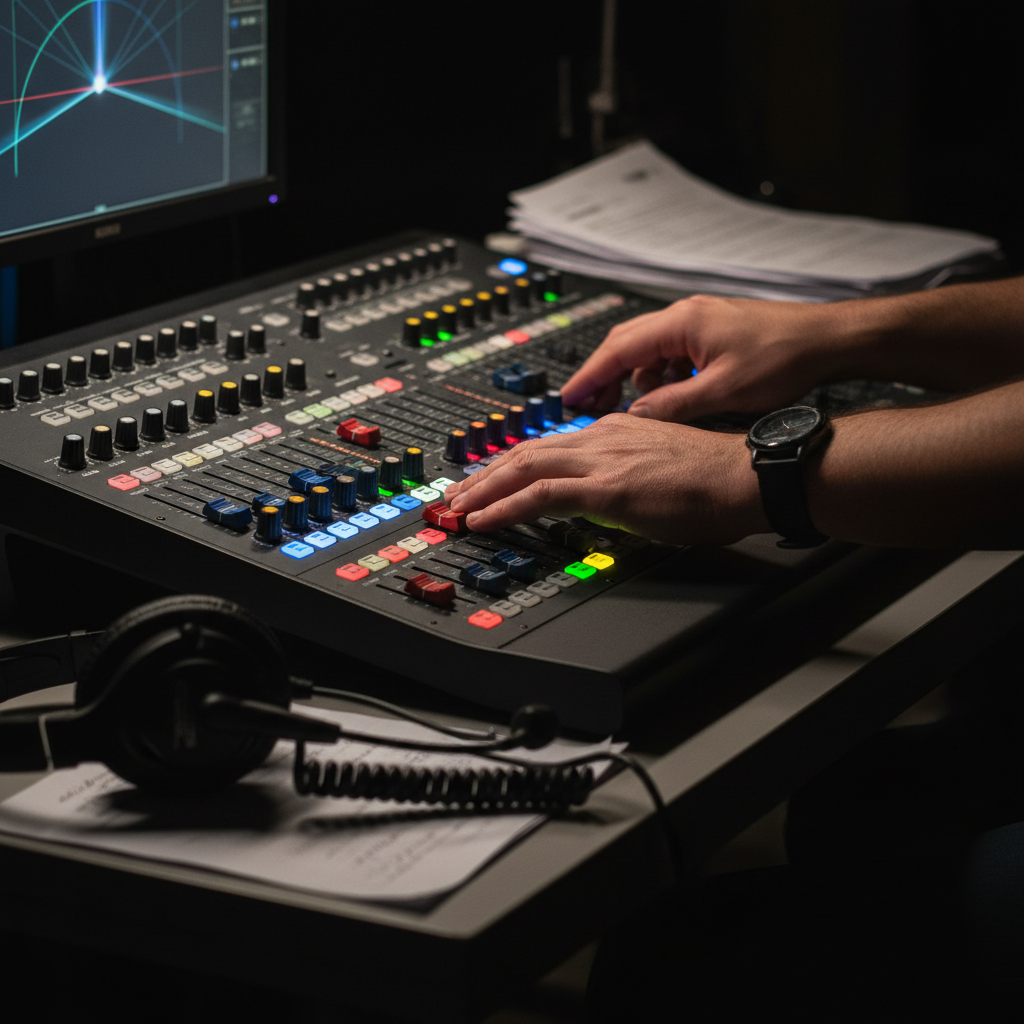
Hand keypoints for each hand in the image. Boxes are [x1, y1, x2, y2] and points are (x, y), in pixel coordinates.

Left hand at [443, 414, 766, 543]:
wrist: (747, 477)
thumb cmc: (718, 480)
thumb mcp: (660, 474)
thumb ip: (627, 480)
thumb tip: (612, 503)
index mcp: (615, 430)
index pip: (549, 445)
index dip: (512, 465)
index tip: (490, 482)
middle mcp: (602, 436)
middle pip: (526, 451)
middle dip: (485, 475)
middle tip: (457, 495)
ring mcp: (602, 458)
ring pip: (523, 468)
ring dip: (484, 491)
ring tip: (459, 510)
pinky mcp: (606, 486)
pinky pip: (540, 495)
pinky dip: (505, 507)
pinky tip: (485, 520)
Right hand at [561, 294, 852, 421]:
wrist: (829, 341)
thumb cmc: (785, 357)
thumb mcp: (722, 392)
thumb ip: (672, 405)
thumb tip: (635, 416)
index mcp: (681, 324)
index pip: (617, 349)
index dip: (589, 376)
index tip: (569, 397)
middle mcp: (685, 317)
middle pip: (626, 345)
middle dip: (605, 377)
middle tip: (589, 407)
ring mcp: (699, 323)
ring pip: (649, 352)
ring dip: (638, 381)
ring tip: (639, 410)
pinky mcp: (712, 333)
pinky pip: (672, 355)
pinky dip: (663, 377)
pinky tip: (674, 398)